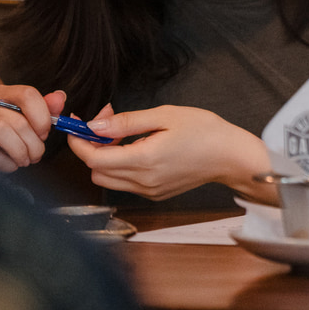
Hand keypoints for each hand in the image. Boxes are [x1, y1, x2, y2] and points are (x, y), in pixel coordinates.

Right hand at [0, 85, 65, 171]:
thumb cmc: (6, 133)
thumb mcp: (27, 118)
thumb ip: (46, 107)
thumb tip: (60, 97)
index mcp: (2, 94)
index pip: (27, 95)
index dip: (42, 116)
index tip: (45, 132)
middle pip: (19, 120)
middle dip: (35, 143)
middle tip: (37, 152)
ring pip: (4, 132)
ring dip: (23, 153)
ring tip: (26, 159)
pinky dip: (9, 165)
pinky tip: (10, 164)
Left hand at [67, 103, 270, 201]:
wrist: (231, 156)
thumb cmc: (205, 131)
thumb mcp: (165, 115)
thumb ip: (126, 122)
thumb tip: (94, 126)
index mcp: (144, 160)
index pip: (93, 159)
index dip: (78, 141)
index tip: (77, 124)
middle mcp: (143, 181)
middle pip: (95, 172)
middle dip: (92, 147)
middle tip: (107, 123)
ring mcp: (149, 191)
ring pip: (108, 179)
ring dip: (105, 158)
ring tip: (122, 135)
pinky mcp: (155, 194)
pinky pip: (125, 183)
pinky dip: (121, 166)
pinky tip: (136, 147)